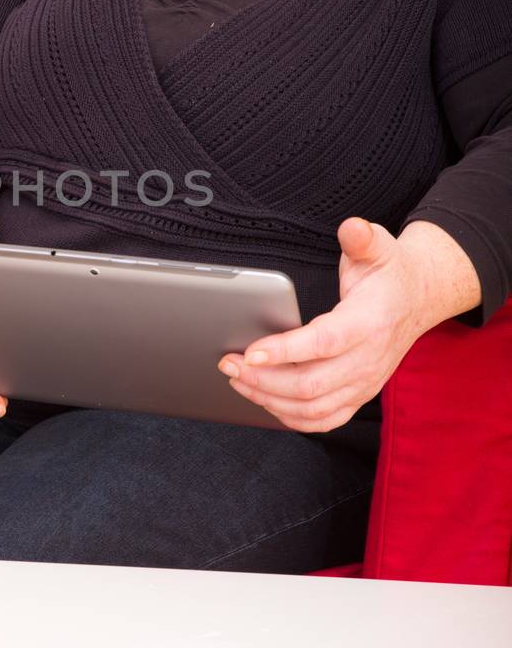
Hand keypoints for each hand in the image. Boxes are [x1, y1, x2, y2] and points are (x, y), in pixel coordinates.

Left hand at [216, 217, 426, 432]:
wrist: (419, 299)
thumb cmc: (391, 275)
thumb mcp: (380, 247)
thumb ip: (362, 238)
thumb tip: (351, 228)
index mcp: (370, 323)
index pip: (324, 343)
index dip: (285, 350)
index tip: (250, 351)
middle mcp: (368, 360)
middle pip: (311, 384)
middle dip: (262, 378)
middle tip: (228, 363)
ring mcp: (365, 383)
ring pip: (312, 407)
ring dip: (269, 399)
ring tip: (238, 380)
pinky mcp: (360, 395)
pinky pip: (324, 420)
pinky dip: (291, 417)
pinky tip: (265, 401)